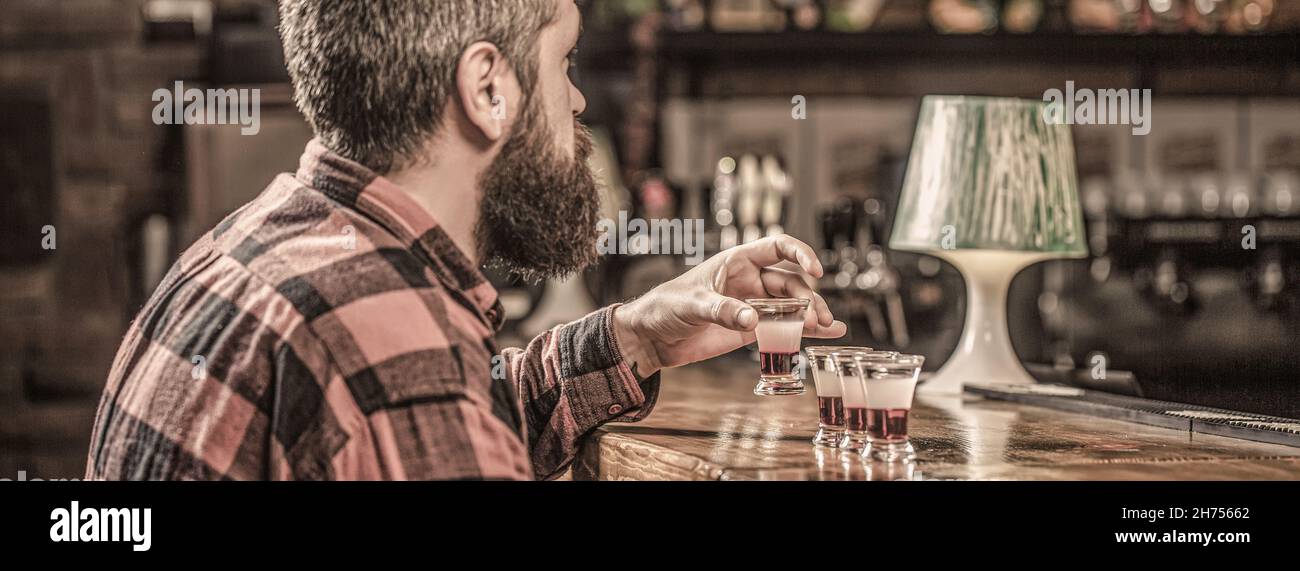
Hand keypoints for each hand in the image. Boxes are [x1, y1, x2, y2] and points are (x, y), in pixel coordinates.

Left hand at [612, 235, 846, 375]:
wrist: (652, 338)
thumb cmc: (665, 307)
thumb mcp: (692, 305)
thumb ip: (723, 311)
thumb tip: (753, 318)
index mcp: (737, 261)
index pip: (777, 247)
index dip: (799, 254)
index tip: (815, 270)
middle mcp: (750, 280)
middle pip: (791, 282)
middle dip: (808, 298)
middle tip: (817, 318)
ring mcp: (753, 304)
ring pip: (792, 305)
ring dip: (810, 314)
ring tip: (826, 327)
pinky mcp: (752, 328)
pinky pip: (783, 327)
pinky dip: (804, 330)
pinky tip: (827, 333)